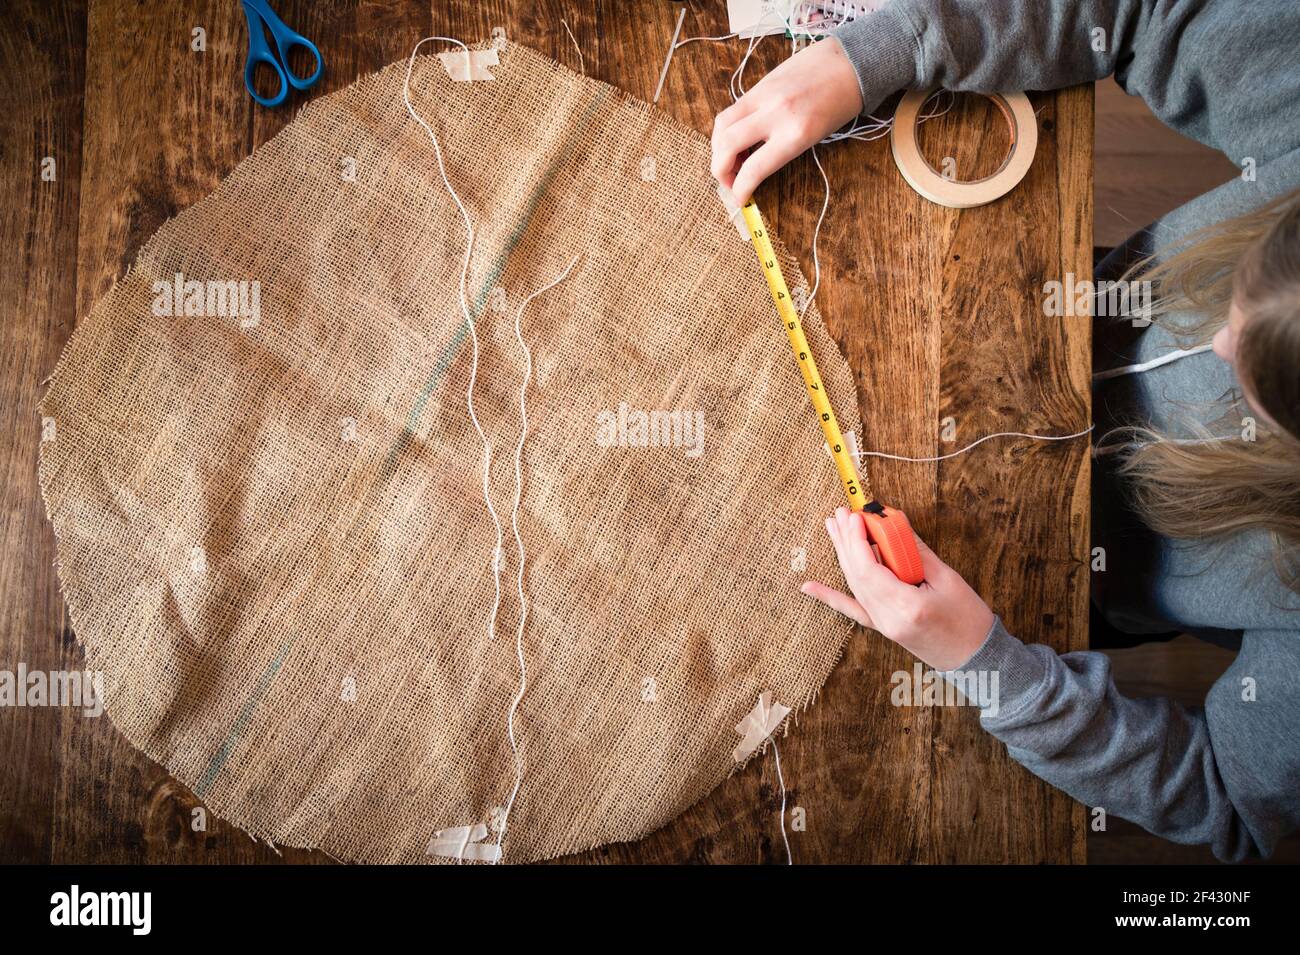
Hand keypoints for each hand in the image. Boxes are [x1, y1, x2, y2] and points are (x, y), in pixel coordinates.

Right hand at [711, 37, 862, 203]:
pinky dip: (728, 128)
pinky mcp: (760, 83)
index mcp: (796, 133)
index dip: (740, 189)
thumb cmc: (841, 104)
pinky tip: (738, 138)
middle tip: (728, 180)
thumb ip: (780, 150)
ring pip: (722, 123)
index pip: (754, 169)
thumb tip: (752, 166)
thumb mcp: (815, 137)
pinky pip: (733, 108)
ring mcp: (765, 95)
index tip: (740, 199)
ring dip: (718, 147)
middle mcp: (775, 113)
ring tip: (730, 159)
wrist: (851, 61)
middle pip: (727, 144)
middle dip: (720, 169)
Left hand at [801, 508, 994, 669]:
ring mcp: (882, 626)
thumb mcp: (947, 578)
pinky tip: (808, 587)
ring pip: (854, 586)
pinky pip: (852, 609)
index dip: (857, 540)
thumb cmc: (969, 618)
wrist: (977, 659)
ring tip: (832, 528)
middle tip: (839, 513)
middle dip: (846, 541)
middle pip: (857, 575)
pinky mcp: (884, 628)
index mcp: (906, 607)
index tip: (854, 515)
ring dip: (842, 555)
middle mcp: (887, 619)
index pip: (869, 569)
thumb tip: (893, 521)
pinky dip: (830, 597)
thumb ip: (915, 550)